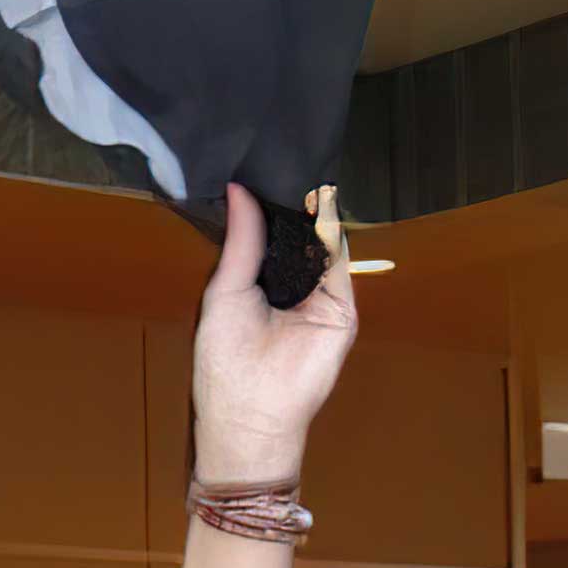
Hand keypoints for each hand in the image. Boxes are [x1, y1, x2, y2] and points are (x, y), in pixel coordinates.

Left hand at [188, 185, 356, 484]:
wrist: (254, 411)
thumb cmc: (226, 358)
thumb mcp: (226, 289)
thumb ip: (241, 240)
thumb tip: (238, 189)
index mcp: (257, 284)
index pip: (268, 237)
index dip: (266, 205)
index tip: (259, 164)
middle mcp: (290, 287)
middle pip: (297, 238)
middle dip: (292, 204)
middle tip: (284, 156)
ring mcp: (319, 297)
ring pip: (320, 245)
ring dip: (313, 213)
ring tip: (300, 168)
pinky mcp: (341, 307)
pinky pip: (339, 263)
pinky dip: (331, 233)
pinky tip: (320, 202)